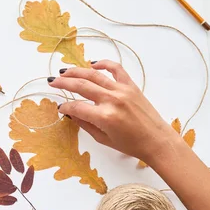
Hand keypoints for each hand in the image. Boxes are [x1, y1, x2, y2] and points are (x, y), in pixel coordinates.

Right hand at [49, 60, 181, 163]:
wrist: (157, 141)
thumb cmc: (131, 145)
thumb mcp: (103, 139)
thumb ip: (85, 124)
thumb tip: (71, 112)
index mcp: (104, 117)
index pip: (77, 107)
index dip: (66, 107)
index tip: (60, 108)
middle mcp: (112, 100)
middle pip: (81, 86)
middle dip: (64, 83)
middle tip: (52, 82)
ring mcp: (122, 90)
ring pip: (94, 75)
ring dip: (76, 71)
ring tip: (64, 72)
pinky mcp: (131, 86)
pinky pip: (116, 69)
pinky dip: (103, 64)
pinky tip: (92, 64)